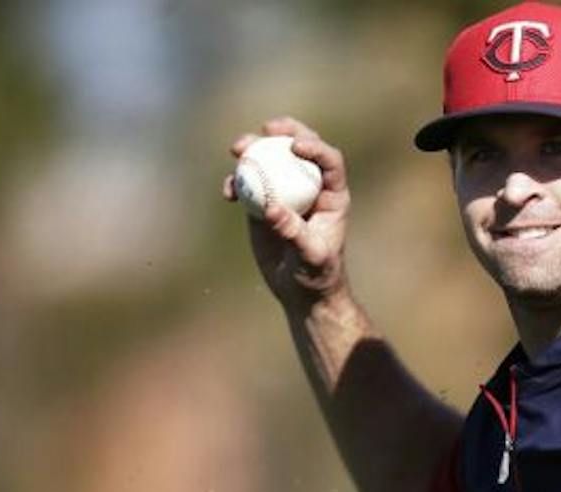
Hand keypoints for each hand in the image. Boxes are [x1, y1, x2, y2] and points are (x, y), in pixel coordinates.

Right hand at [224, 117, 350, 307]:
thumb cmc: (316, 277)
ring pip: (270, 160)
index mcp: (333, 196)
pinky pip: (248, 184)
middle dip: (285, 131)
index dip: (315, 147)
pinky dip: (236, 182)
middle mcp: (310, 188)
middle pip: (300, 148)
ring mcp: (285, 193)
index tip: (294, 146)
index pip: (329, 161)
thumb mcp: (311, 258)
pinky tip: (228, 192)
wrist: (300, 292)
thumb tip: (272, 208)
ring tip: (238, 149)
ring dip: (254, 148)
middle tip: (267, 129)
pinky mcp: (263, 204)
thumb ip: (295, 233)